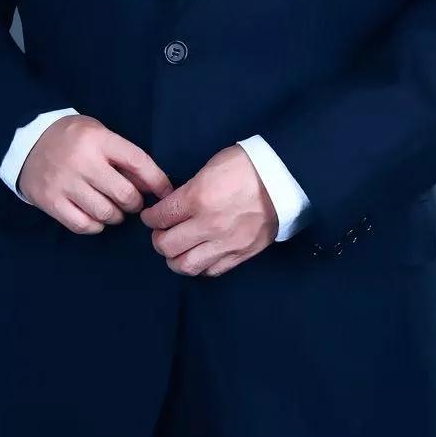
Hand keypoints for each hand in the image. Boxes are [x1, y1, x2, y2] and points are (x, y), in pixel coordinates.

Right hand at [18, 115, 172, 234]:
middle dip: (135, 203)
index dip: (157, 181)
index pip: (138, 162)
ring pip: (106, 213)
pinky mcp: (50, 201)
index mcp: (98, 139)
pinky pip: (83, 225)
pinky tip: (96, 217)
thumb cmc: (72, 138)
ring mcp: (64, 183)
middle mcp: (82, 161)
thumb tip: (152, 186)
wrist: (27, 141)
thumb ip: (124, 157)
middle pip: (125, 194)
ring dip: (117, 216)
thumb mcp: (99, 134)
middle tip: (132, 202)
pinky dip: (96, 226)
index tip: (166, 192)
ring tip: (114, 209)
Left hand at [139, 144, 278, 276]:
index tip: (151, 216)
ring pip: (186, 266)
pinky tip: (200, 255)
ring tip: (178, 249)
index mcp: (198, 198)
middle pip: (167, 246)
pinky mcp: (241, 254)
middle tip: (162, 232)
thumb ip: (189, 190)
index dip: (150, 218)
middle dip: (158, 239)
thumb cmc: (247, 165)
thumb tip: (173, 205)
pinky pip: (211, 271)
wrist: (285, 179)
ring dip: (176, 258)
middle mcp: (209, 225)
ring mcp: (226, 243)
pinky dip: (200, 266)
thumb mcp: (210, 168)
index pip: (159, 218)